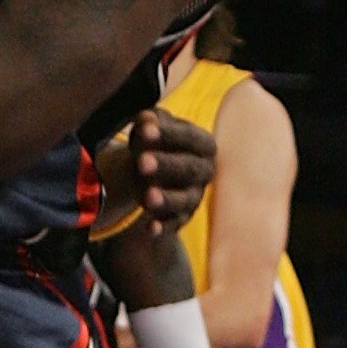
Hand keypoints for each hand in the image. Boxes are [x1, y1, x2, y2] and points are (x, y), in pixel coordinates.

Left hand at [95, 108, 216, 239]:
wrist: (154, 169)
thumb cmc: (156, 143)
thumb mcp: (153, 127)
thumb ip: (150, 121)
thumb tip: (146, 118)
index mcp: (203, 144)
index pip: (189, 137)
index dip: (168, 133)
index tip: (145, 129)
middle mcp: (204, 171)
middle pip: (187, 168)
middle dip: (165, 165)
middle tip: (142, 161)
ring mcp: (195, 196)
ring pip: (183, 200)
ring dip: (166, 199)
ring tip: (148, 196)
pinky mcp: (182, 217)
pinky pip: (174, 224)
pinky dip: (163, 227)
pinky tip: (150, 229)